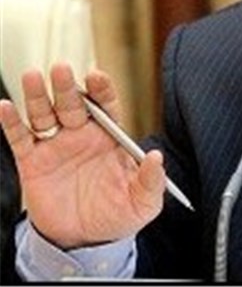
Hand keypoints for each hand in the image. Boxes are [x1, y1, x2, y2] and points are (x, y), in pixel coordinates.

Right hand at [0, 63, 164, 248]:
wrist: (86, 241)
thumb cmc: (118, 215)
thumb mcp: (143, 201)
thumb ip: (151, 180)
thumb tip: (156, 158)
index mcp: (110, 138)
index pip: (106, 105)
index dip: (101, 89)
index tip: (96, 76)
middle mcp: (82, 136)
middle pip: (74, 104)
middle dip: (67, 86)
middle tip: (61, 70)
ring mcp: (56, 147)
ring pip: (45, 114)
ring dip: (38, 96)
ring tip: (32, 77)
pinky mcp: (33, 163)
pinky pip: (20, 138)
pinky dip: (11, 123)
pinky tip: (5, 107)